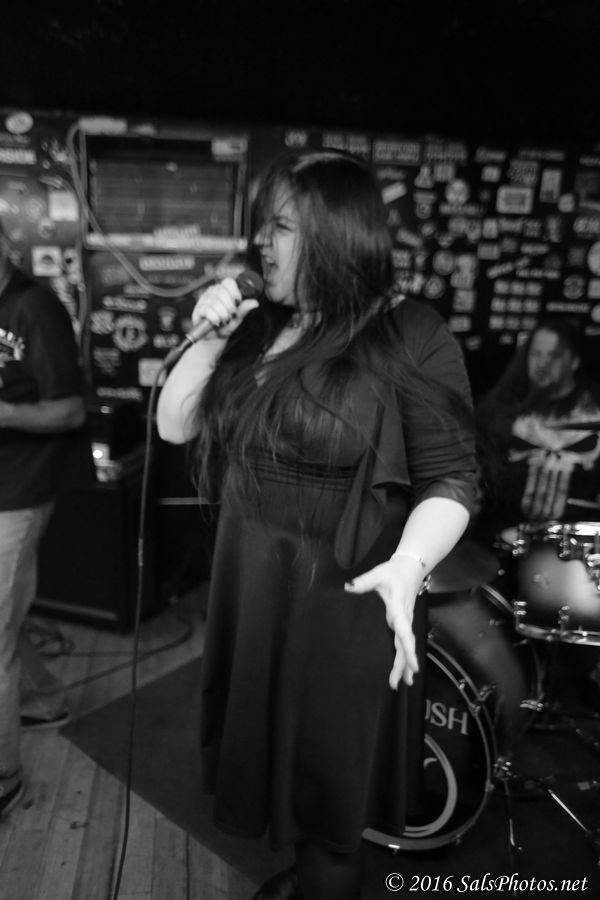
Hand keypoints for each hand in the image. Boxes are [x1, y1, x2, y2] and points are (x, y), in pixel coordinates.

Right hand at [192, 277, 258, 337]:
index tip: (238, 302)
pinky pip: (208, 310)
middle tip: (231, 315)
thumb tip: (255, 302)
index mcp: (224, 290)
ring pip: (215, 301)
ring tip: (224, 320)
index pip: (229, 282)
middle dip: (229, 305)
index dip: (234, 291)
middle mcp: (213, 292)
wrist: (214, 338)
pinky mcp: (198, 308)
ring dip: (222, 314)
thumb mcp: (237, 318)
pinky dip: (215, 318)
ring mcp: (204, 299)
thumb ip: (244, 309)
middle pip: (221, 290)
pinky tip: (216, 322)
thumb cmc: (226, 326)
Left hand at [344, 556, 422, 689]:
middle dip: (404, 664)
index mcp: (399, 609)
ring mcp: (404, 621)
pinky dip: (405, 656)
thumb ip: (364, 581)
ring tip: (404, 683)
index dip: (408, 650)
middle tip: (399, 683)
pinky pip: (404, 641)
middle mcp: (404, 618)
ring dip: (405, 664)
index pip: (404, 632)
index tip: (413, 666)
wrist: (411, 568)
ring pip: (406, 645)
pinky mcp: (402, 621)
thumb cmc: (394, 572)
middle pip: (406, 645)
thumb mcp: (379, 574)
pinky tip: (404, 668)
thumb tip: (349, 587)